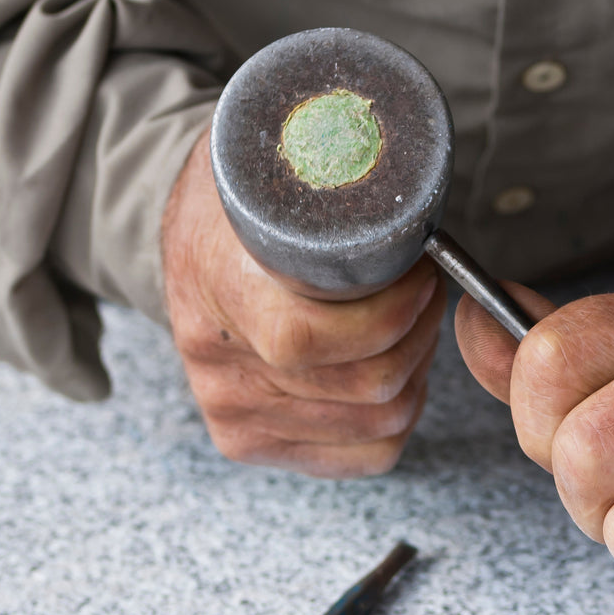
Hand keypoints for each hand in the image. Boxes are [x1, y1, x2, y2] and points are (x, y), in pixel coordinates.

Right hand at [162, 134, 444, 477]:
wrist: (189, 236)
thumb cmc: (247, 194)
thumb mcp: (279, 159)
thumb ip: (335, 166)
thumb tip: (405, 167)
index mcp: (217, 292)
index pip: (308, 339)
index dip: (390, 311)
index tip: (420, 271)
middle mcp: (219, 369)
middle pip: (367, 387)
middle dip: (418, 334)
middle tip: (424, 292)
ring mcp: (233, 413)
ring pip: (379, 424)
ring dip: (415, 373)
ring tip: (405, 325)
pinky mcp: (250, 443)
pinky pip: (366, 455)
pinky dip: (396, 415)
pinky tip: (386, 367)